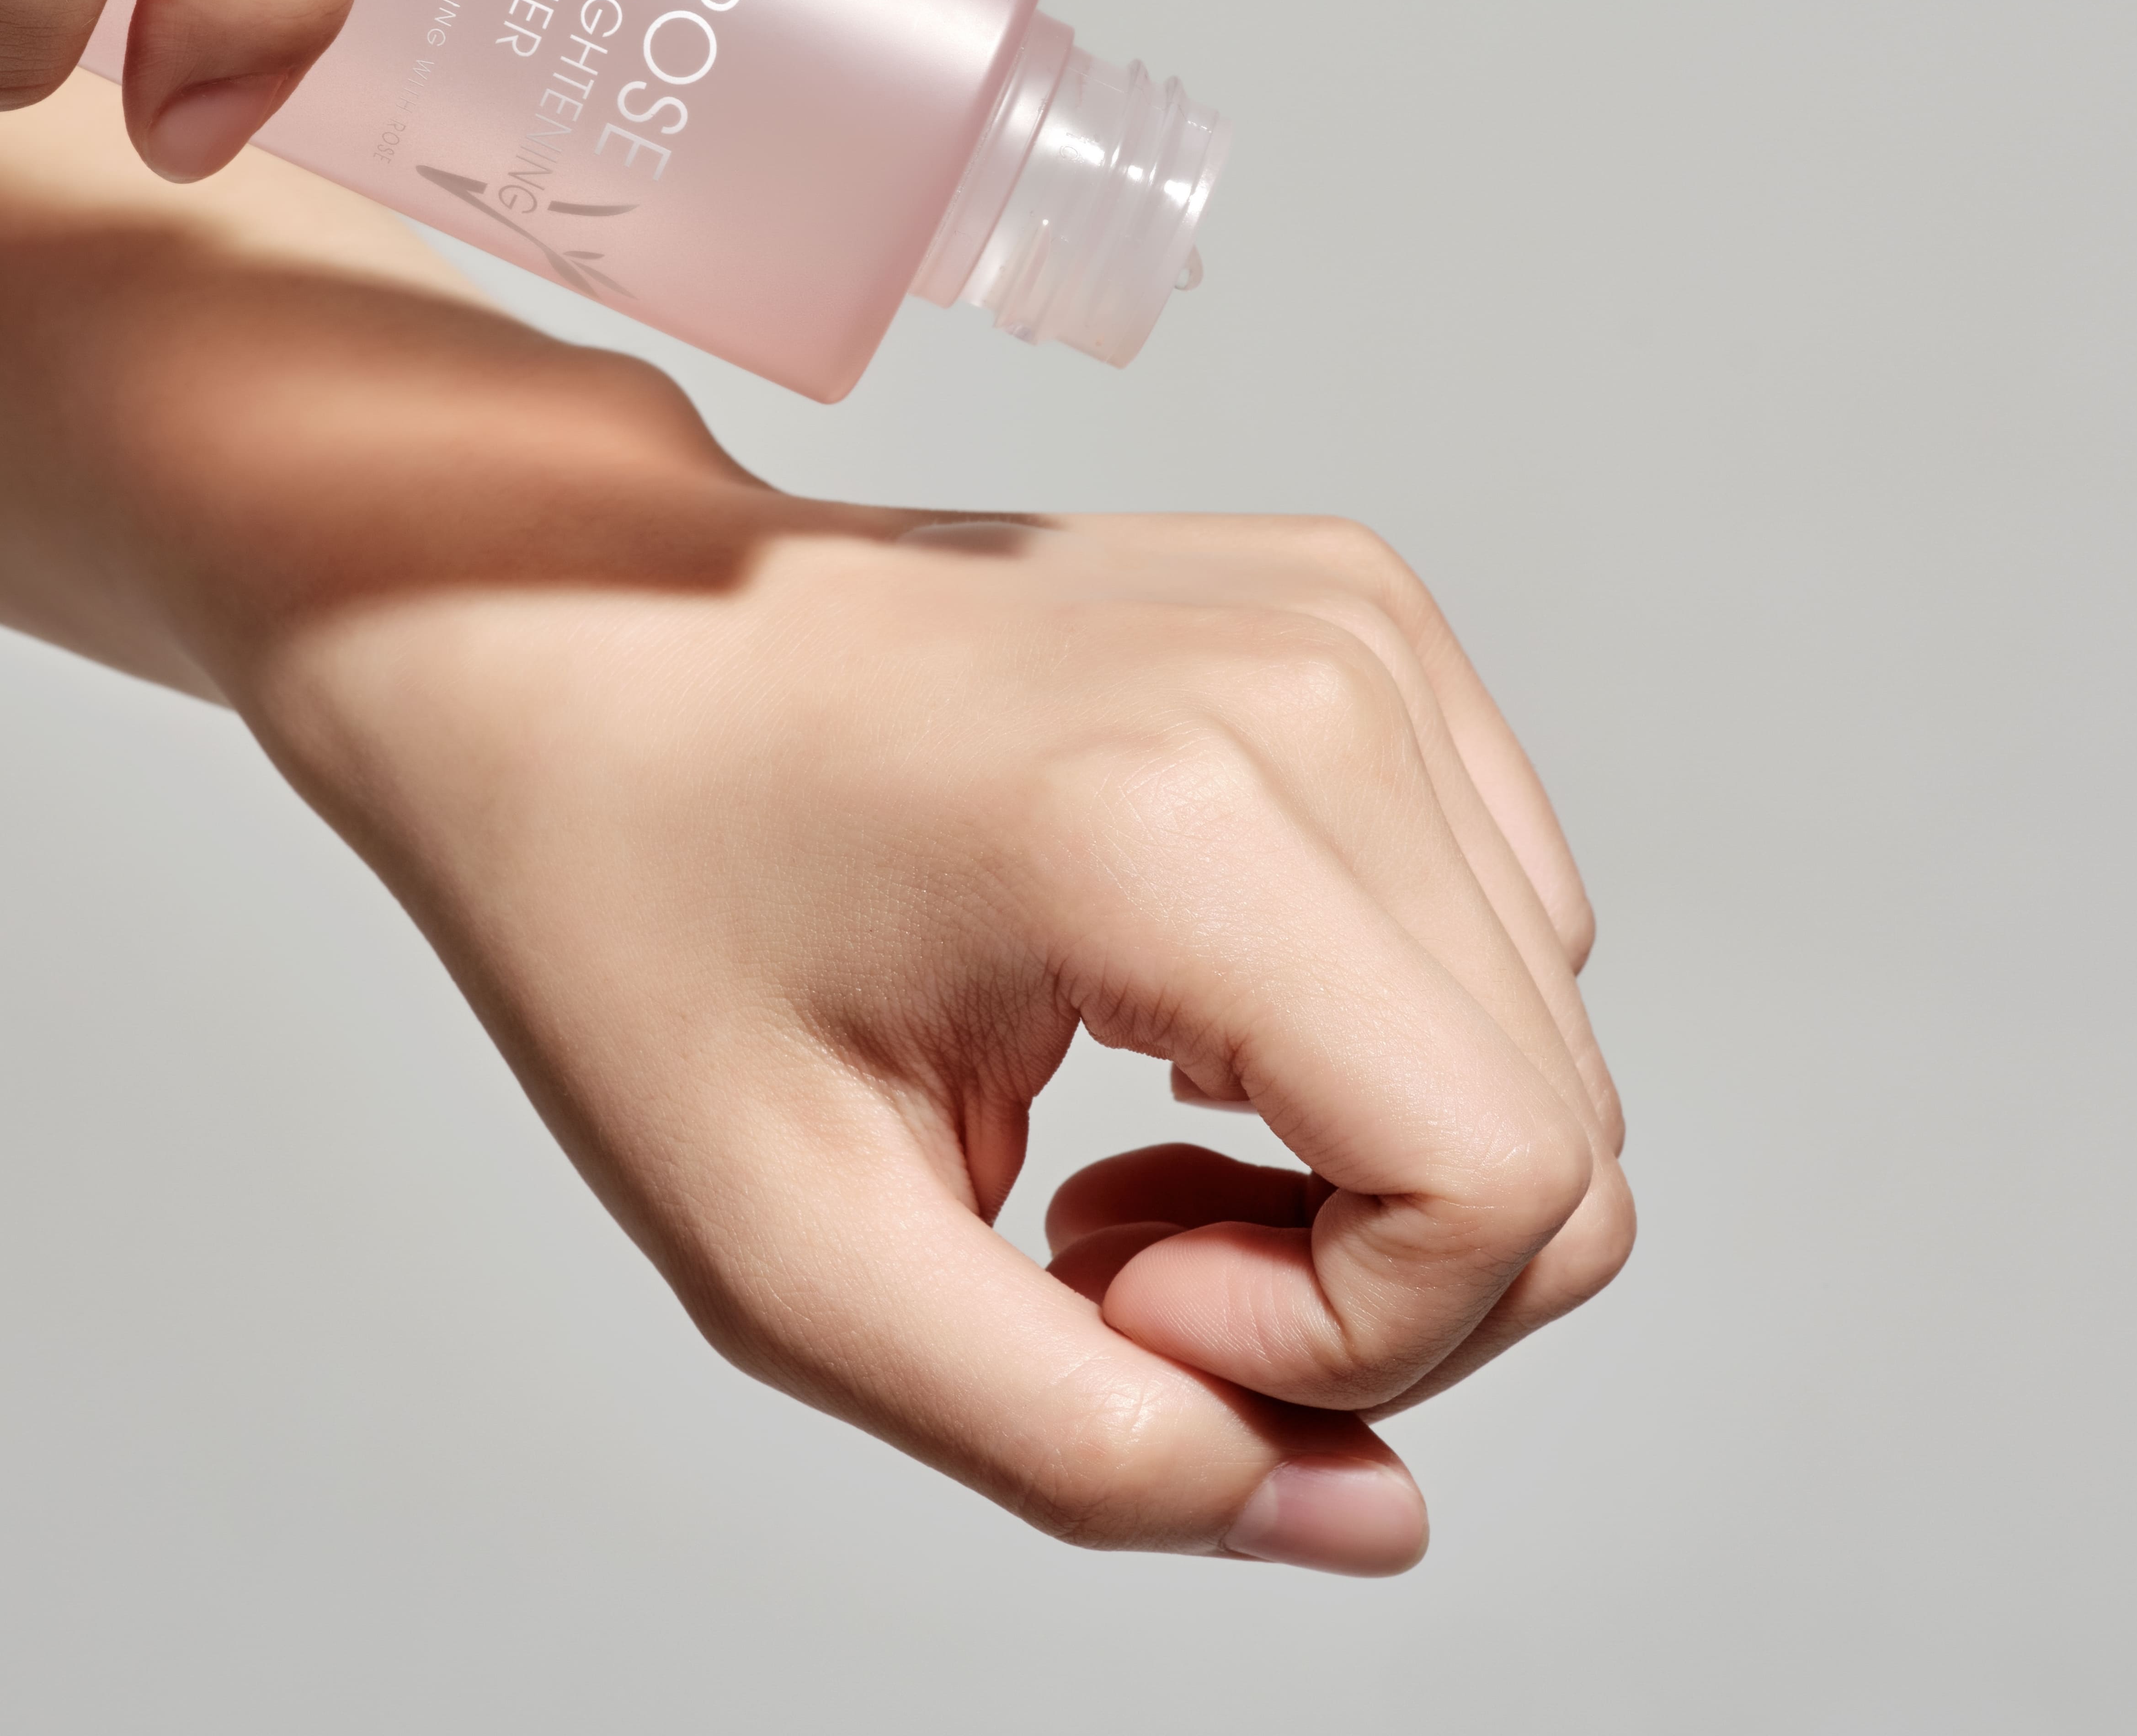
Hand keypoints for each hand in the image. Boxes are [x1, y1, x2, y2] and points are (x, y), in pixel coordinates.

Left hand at [230, 477, 1633, 1575]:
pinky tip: (1171, 1020)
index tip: (1102, 1286)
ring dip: (1359, 1165)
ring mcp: (1351, 626)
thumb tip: (1365, 1518)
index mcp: (1174, 813)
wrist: (582, 633)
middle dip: (1356, 1281)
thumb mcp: (795, 1253)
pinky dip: (1369, 1036)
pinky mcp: (1354, 619)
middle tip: (1098, 1242)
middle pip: (1554, 1129)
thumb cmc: (635, 898)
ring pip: (1538, 1041)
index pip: (1502, 1187)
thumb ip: (1093, 1446)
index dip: (1339, 1337)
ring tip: (1116, 1136)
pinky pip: (1496, 920)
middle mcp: (1316, 681)